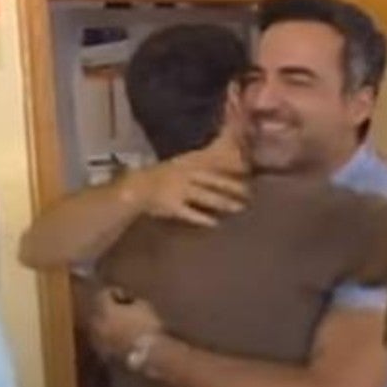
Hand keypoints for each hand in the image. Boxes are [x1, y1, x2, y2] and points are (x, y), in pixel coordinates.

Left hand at [88, 287, 163, 357]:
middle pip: (98, 312)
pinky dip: (110, 340)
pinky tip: (123, 341)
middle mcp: (96, 325)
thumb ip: (131, 301)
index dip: (116, 293)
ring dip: (108, 326)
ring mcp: (98, 343)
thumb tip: (127, 303)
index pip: (103, 295)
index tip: (128, 297)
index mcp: (104, 310)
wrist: (150, 357)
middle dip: (109, 310)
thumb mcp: (143, 306)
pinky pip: (104, 343)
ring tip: (123, 327)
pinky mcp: (104, 356)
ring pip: (98, 329)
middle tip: (123, 311)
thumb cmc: (148, 327)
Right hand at [120, 98, 249, 226]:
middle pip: (213, 182)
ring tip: (239, 208)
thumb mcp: (181, 164)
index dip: (231, 169)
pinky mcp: (173, 207)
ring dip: (224, 202)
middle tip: (249, 193)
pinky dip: (203, 218)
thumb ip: (200, 164)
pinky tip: (215, 223)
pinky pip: (191, 213)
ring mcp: (179, 191)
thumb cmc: (163, 176)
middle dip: (232, 187)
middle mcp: (186, 176)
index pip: (214, 165)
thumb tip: (223, 163)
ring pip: (206, 197)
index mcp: (188, 164)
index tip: (248, 171)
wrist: (137, 188)